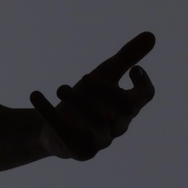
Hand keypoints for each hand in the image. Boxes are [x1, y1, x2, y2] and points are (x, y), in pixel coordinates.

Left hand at [33, 31, 155, 159]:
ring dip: (77, 102)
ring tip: (60, 87)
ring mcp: (101, 142)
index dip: (143, 84)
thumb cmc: (88, 98)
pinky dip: (49, 113)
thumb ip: (126, 57)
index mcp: (128, 107)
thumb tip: (151, 35)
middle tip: (85, 76)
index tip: (133, 69)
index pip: (146, 96)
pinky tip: (35, 95)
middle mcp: (118, 126)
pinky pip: (65, 133)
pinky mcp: (80, 152)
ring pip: (96, 122)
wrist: (56, 128)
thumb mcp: (105, 74)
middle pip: (124, 110)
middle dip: (106, 92)